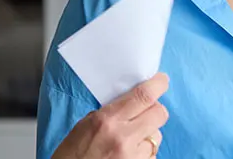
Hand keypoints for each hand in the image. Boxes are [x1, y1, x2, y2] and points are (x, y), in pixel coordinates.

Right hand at [53, 73, 169, 158]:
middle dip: (155, 110)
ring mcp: (133, 156)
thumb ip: (112, 112)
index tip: (161, 81)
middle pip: (159, 113)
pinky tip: (129, 154)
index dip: (158, 84)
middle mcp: (123, 137)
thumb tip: (134, 101)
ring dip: (148, 134)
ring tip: (130, 140)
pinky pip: (153, 154)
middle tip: (145, 112)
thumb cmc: (71, 156)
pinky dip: (145, 152)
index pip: (143, 96)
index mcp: (107, 120)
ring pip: (157, 135)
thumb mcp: (85, 125)